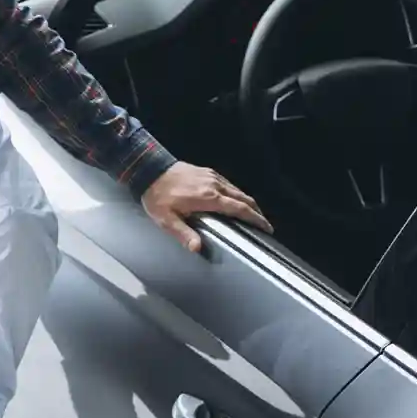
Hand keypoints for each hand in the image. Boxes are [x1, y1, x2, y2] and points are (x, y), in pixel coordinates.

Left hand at [140, 162, 271, 252]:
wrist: (150, 169)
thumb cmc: (157, 196)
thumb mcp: (166, 220)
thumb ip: (183, 234)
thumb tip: (197, 248)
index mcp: (209, 198)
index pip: (240, 209)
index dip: (256, 218)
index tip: (267, 227)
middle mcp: (215, 185)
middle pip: (244, 198)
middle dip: (256, 212)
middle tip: (263, 224)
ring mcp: (212, 177)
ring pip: (238, 190)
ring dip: (248, 202)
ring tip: (252, 214)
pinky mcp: (207, 172)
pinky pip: (228, 184)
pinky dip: (237, 194)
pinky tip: (234, 201)